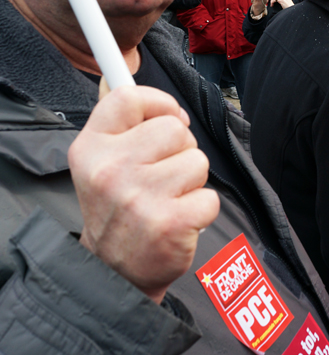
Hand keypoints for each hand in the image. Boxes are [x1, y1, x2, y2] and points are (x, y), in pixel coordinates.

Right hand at [68, 86, 219, 304]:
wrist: (115, 273)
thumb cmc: (118, 212)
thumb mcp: (99, 164)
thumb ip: (120, 125)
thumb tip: (133, 80)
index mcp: (91, 149)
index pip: (129, 97)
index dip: (160, 103)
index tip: (169, 119)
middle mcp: (111, 170)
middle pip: (175, 129)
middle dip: (181, 150)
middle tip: (163, 176)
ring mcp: (140, 197)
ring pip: (197, 161)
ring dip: (192, 181)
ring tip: (169, 200)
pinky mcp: (170, 222)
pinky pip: (210, 196)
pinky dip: (202, 209)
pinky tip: (179, 221)